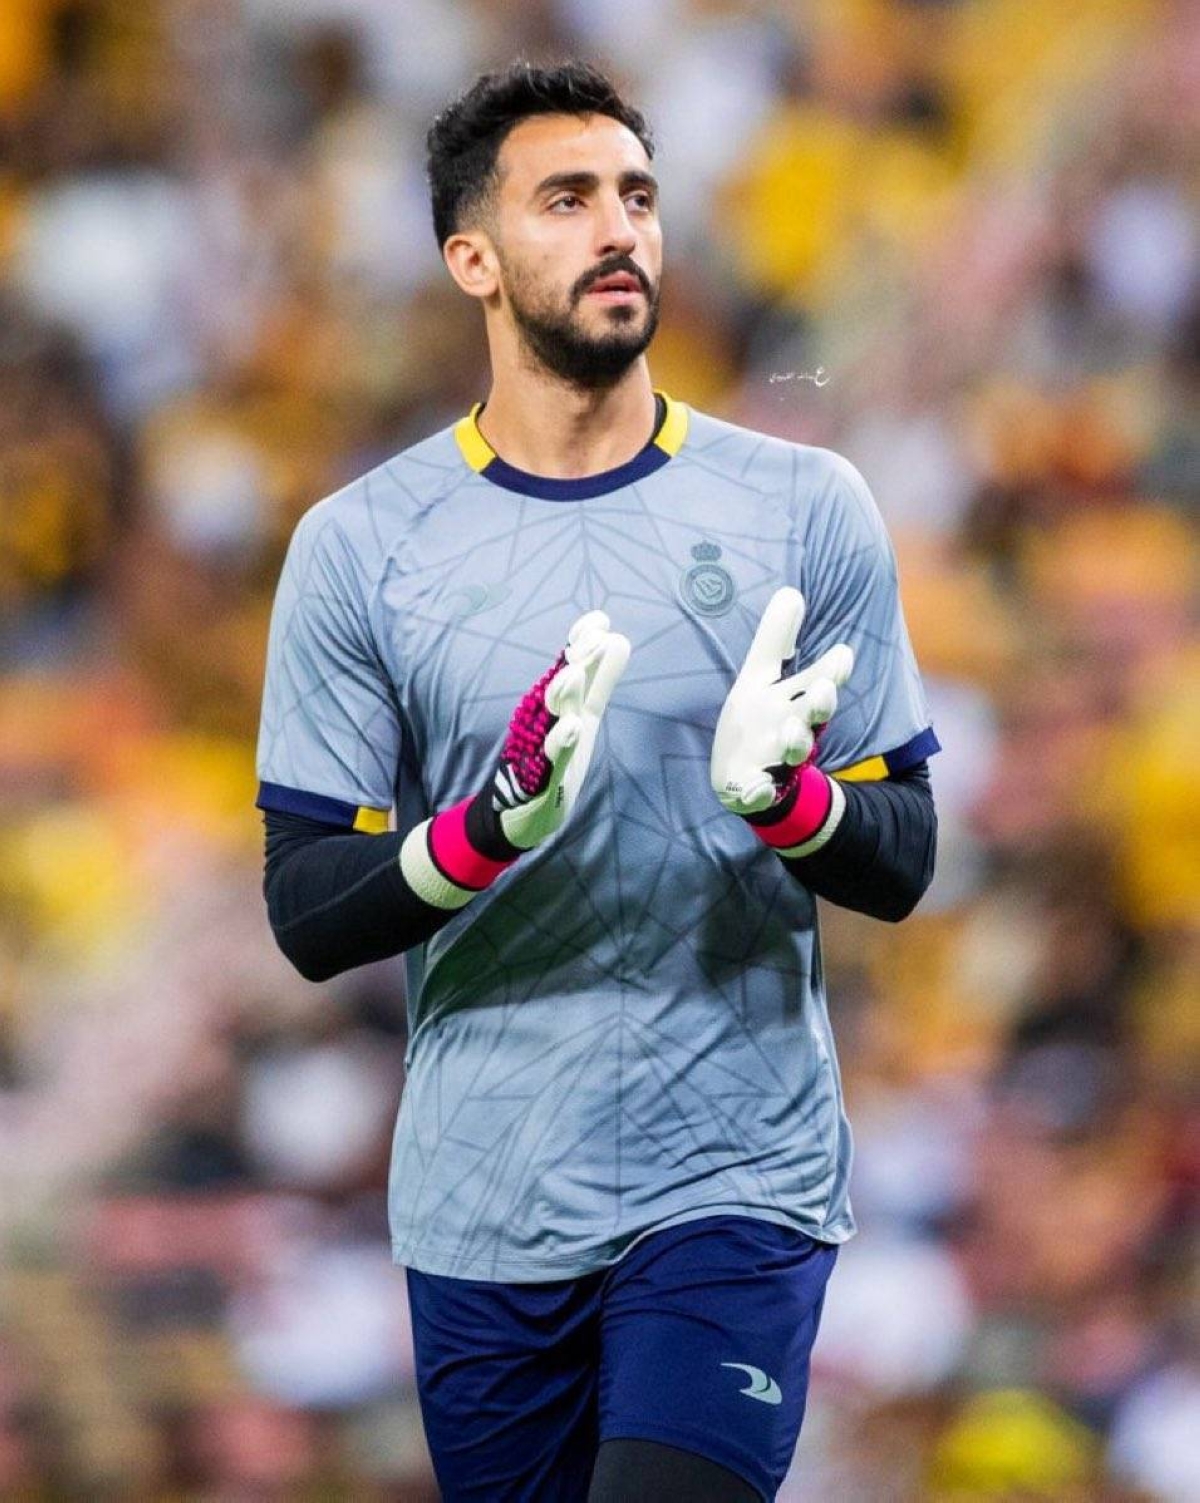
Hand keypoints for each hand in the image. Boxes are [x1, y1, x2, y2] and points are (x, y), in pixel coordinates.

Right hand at [401, 611, 628, 908]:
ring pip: (552, 717)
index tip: (600, 620)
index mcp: (561, 702)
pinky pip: (550, 757)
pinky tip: (572, 728)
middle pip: (562, 683)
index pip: (571, 664)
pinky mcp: (539, 777)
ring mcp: (541, 746)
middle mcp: (548, 718)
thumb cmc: (556, 756)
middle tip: (594, 638)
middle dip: (577, 660)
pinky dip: (560, 742)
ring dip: (562, 694)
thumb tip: (619, 638)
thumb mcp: (585, 715)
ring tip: (574, 674)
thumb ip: (601, 680)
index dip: (583, 643)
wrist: (525, 811)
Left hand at [711, 587, 852, 816]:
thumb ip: (775, 639)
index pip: (818, 683)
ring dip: (794, 742)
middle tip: (825, 689)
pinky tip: (757, 789)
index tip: (843, 653)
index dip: (831, 671)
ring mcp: (775, 762)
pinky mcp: (754, 789)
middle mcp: (792, 732)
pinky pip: (759, 793)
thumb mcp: (760, 677)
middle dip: (821, 704)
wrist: (744, 779)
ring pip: (792, 754)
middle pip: (812, 717)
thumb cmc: (760, 721)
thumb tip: (791, 592)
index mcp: (795, 703)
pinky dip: (759, 792)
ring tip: (790, 731)